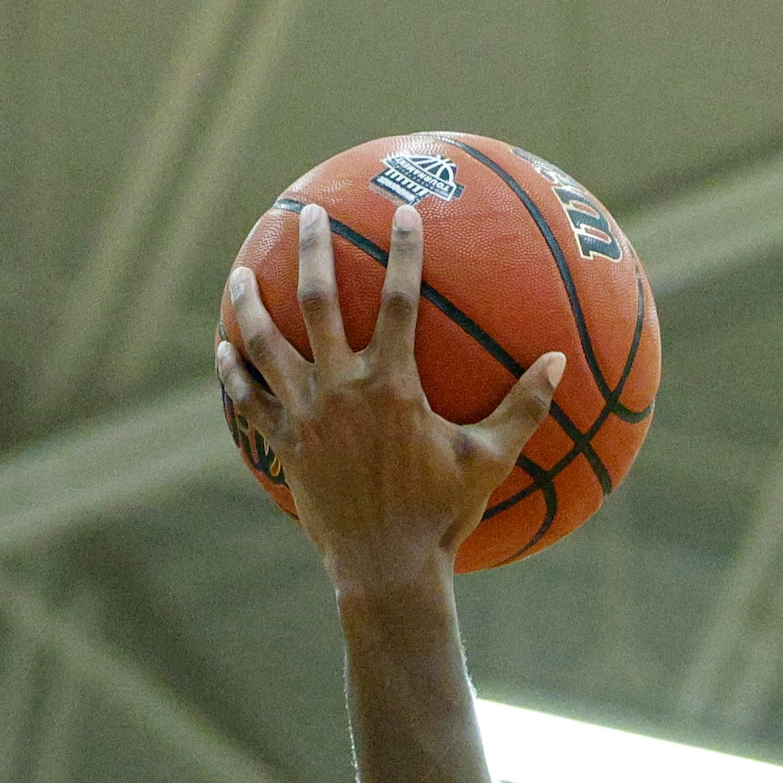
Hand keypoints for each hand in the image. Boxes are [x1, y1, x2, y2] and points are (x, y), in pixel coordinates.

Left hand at [216, 202, 564, 602]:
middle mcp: (341, 390)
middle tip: (307, 214)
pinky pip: (248, 400)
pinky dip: (233, 372)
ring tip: (239, 274)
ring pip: (266, 344)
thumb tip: (560, 361)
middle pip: (317, 302)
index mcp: (393, 385)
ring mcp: (305, 416)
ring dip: (249, 303)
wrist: (386, 570)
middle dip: (312, 250)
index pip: (400, 301)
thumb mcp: (490, 459)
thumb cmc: (442, 515)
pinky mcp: (284, 445)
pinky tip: (222, 349)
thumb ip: (525, 407)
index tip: (404, 212)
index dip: (404, 252)